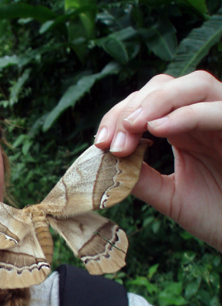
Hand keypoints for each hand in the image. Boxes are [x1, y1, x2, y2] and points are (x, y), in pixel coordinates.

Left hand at [95, 71, 221, 250]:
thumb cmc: (217, 215)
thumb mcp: (169, 196)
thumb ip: (140, 178)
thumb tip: (103, 163)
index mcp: (184, 129)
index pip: (145, 104)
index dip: (118, 116)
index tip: (100, 144)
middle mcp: (205, 117)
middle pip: (163, 86)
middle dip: (130, 109)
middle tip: (111, 142)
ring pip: (195, 84)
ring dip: (156, 102)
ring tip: (132, 127)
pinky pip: (219, 110)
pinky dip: (187, 114)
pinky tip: (159, 129)